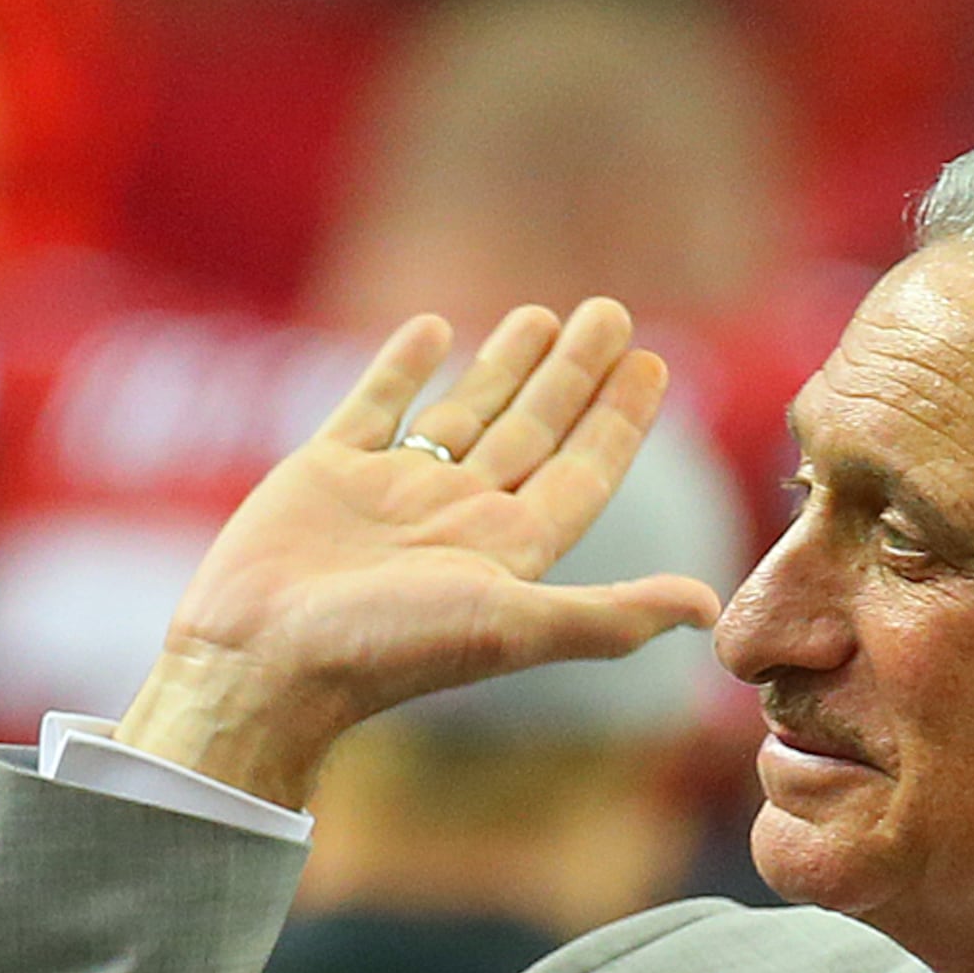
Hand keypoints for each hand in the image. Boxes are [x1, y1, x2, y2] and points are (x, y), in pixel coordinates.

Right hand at [114, 298, 717, 805]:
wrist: (260, 660)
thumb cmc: (384, 650)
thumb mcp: (511, 626)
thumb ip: (610, 615)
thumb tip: (713, 607)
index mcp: (506, 552)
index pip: (583, 472)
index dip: (621, 422)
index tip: (656, 365)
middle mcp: (455, 518)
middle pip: (534, 432)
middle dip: (575, 374)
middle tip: (614, 312)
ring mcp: (390, 493)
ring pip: (463, 413)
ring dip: (505, 366)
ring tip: (540, 313)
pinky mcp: (324, 474)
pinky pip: (374, 406)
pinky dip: (401, 367)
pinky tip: (432, 329)